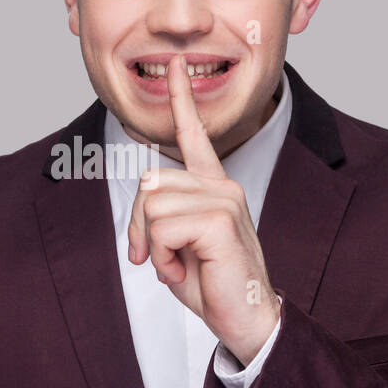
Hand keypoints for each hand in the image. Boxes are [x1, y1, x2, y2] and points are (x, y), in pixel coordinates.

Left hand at [126, 52, 281, 365]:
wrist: (247, 320)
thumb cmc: (212, 284)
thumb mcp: (174, 247)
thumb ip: (158, 218)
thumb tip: (146, 204)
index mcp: (212, 187)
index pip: (194, 137)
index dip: (182, 101)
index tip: (175, 67)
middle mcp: (221, 185)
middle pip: (148, 183)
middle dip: (140, 227)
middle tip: (159, 259)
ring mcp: (225, 199)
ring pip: (153, 206)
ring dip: (154, 246)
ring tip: (181, 265)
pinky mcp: (222, 221)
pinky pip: (164, 228)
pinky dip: (164, 258)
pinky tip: (188, 270)